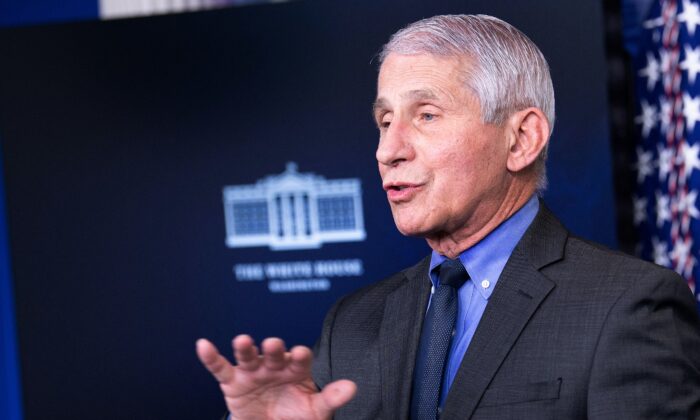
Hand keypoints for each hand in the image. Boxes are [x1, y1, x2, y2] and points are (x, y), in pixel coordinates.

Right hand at [196, 335, 356, 419]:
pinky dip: (211, 356)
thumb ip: (331, 398)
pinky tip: (203, 345)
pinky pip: (220, 367)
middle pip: (274, 353)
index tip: (300, 353)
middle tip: (274, 345)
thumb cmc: (297, 413)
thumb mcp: (316, 410)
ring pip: (248, 355)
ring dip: (245, 347)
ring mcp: (253, 370)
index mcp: (297, 368)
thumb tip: (353, 387)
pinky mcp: (233, 381)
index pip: (300, 359)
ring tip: (242, 341)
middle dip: (273, 348)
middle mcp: (274, 364)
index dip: (299, 355)